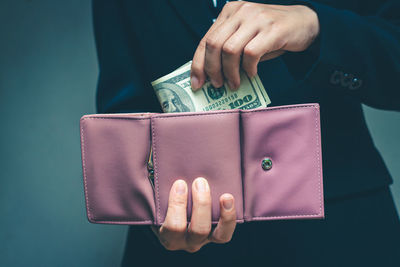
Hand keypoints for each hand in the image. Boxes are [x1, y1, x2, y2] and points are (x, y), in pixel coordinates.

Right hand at [151, 177, 236, 252]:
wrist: (172, 214)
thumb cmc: (160, 202)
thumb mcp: (152, 197)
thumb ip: (151, 186)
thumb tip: (151, 165)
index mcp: (167, 235)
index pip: (174, 226)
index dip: (178, 205)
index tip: (180, 183)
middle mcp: (186, 241)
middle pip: (198, 230)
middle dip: (201, 204)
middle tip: (200, 182)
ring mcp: (203, 240)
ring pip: (217, 234)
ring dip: (223, 213)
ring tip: (223, 194)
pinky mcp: (217, 235)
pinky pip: (225, 233)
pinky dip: (229, 217)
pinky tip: (229, 199)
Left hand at [190, 1, 319, 89]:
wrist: (305, 23)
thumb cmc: (271, 35)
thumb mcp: (245, 38)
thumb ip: (228, 50)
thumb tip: (210, 75)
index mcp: (229, 12)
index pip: (206, 40)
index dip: (198, 64)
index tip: (197, 83)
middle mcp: (240, 12)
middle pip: (214, 44)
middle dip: (212, 70)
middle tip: (217, 85)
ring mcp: (256, 18)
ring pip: (229, 50)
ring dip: (230, 72)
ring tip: (234, 84)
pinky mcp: (272, 29)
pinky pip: (251, 54)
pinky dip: (248, 68)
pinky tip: (252, 74)